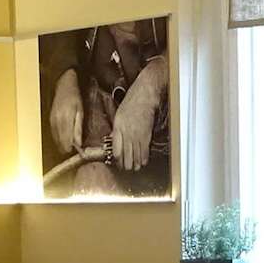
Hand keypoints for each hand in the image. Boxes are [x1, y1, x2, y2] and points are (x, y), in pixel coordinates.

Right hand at [48, 69, 83, 157]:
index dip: (70, 148)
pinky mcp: (50, 119)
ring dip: (61, 144)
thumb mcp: (80, 112)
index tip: (74, 152)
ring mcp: (52, 120)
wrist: (63, 85)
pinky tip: (62, 140)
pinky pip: (53, 133)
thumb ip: (78, 128)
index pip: (66, 139)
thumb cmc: (75, 97)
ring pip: (55, 138)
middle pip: (60, 141)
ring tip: (67, 148)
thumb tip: (78, 142)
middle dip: (65, 148)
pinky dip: (57, 138)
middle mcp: (57, 121)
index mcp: (66, 119)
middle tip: (71, 152)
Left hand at [111, 56, 164, 172]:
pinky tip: (142, 162)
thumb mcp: (118, 116)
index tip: (118, 163)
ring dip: (134, 164)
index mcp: (118, 128)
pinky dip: (143, 159)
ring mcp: (138, 135)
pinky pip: (145, 152)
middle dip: (126, 165)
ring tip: (133, 168)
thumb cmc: (131, 103)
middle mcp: (128, 134)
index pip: (117, 151)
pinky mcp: (147, 135)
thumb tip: (116, 143)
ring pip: (136, 157)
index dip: (117, 160)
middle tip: (126, 168)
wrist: (145, 94)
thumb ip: (117, 131)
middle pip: (126, 157)